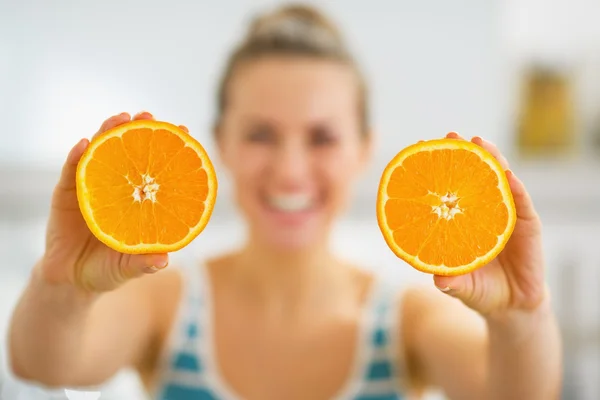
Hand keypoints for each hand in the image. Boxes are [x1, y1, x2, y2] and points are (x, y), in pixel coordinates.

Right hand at [40, 112, 189, 291]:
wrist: (71, 281)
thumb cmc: (108, 270)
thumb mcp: (128, 268)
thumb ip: (143, 263)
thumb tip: (164, 260)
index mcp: (139, 201)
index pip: (156, 169)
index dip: (169, 149)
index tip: (183, 129)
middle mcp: (118, 188)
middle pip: (129, 153)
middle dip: (139, 131)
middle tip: (147, 115)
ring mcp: (91, 188)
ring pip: (101, 154)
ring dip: (109, 133)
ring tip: (119, 118)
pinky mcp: (66, 194)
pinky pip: (71, 172)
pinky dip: (77, 156)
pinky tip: (85, 143)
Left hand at [433, 132, 545, 316]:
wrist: (511, 306)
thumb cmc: (478, 290)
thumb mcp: (459, 287)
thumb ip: (449, 281)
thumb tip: (437, 278)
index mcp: (460, 219)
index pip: (446, 188)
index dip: (434, 167)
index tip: (419, 145)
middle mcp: (481, 211)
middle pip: (472, 175)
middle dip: (462, 153)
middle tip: (451, 134)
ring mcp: (505, 214)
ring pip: (498, 181)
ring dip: (491, 159)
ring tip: (480, 142)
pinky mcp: (528, 225)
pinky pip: (522, 203)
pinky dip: (516, 188)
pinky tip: (507, 175)